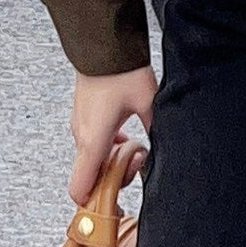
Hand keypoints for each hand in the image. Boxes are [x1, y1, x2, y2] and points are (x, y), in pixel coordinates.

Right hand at [69, 66, 155, 206]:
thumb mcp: (148, 103)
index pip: (80, 190)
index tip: (118, 205)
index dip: (95, 205)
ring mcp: (80, 125)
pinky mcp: (83, 115)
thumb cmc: (121, 70)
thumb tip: (165, 151)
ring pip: (94, 159)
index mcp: (93, 141)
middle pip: (92, 177)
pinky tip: (129, 132)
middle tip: (141, 159)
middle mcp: (81, 136)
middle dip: (117, 177)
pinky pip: (94, 143)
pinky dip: (110, 146)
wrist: (102, 41)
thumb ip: (156, 131)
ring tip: (138, 143)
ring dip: (114, 160)